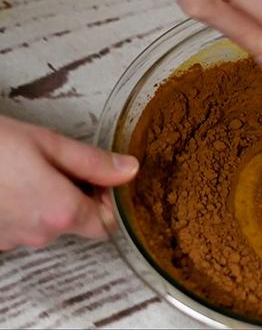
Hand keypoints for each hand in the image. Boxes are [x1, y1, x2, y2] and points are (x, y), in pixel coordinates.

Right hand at [0, 115, 137, 250]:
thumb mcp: (48, 143)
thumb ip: (93, 162)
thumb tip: (129, 170)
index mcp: (60, 212)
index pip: (108, 223)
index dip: (111, 201)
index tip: (102, 177)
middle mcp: (38, 234)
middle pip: (78, 222)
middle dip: (80, 195)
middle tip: (66, 163)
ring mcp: (11, 239)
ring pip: (48, 223)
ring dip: (51, 199)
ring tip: (33, 167)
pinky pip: (21, 224)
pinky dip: (25, 205)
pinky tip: (12, 180)